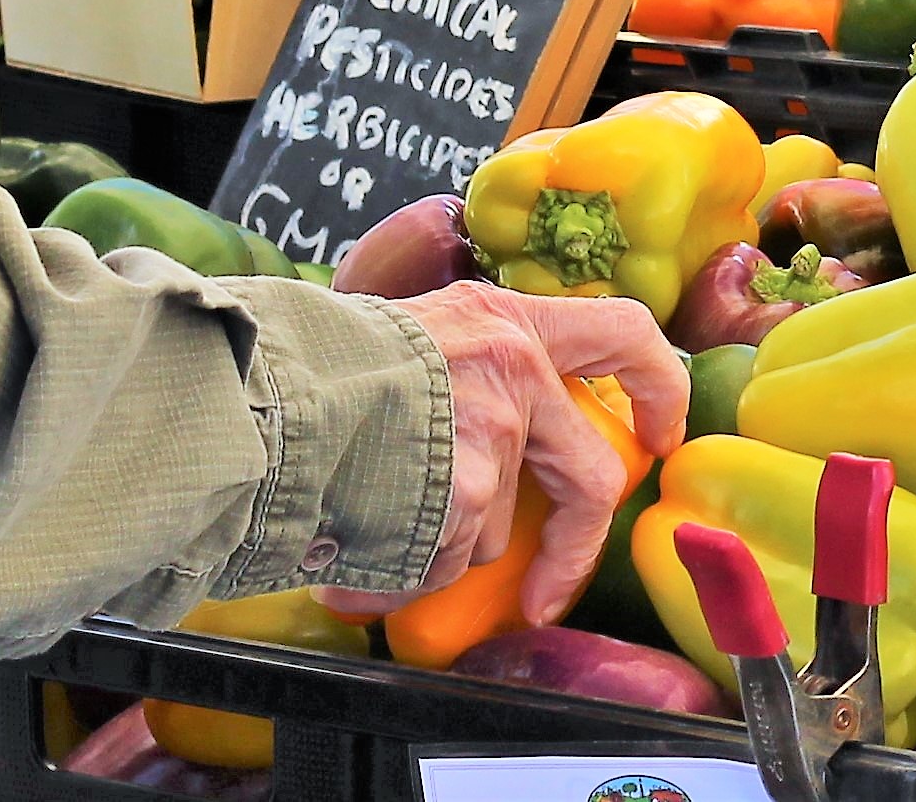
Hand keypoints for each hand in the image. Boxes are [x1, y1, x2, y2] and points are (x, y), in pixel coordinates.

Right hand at [314, 283, 687, 624]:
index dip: (659, 387)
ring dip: (439, 544)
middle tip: (546, 593)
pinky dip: (402, 569)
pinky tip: (353, 551)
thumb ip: (462, 365)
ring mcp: (494, 434)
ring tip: (367, 523)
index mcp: (504, 321)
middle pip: (590, 474)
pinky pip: (447, 558)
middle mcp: (514, 370)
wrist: (255, 394)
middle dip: (574, 549)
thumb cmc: (310, 364)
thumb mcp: (409, 333)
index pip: (625, 332)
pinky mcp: (466, 493)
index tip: (661, 432)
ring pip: (494, 527)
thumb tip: (486, 420)